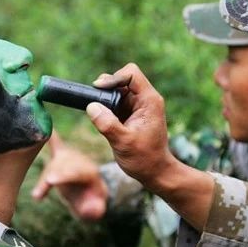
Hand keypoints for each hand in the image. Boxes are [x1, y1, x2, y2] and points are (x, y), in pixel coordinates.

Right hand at [31, 131, 107, 220]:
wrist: (92, 193)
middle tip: (46, 182)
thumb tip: (89, 211)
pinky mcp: (62, 156)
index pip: (78, 172)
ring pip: (54, 162)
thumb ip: (95, 209)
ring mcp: (71, 158)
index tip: (52, 180)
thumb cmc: (91, 202)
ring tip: (36, 196)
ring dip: (44, 176)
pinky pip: (55, 144)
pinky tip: (42, 131)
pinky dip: (49, 138)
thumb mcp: (96, 208)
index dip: (65, 175)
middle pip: (64, 165)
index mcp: (90, 173)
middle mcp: (80, 162)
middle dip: (54, 172)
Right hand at [86, 63, 177, 190]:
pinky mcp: (131, 113)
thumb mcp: (123, 143)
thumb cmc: (144, 159)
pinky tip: (104, 121)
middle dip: (107, 88)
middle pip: (123, 79)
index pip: (131, 74)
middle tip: (97, 105)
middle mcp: (145, 99)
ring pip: (117, 90)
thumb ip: (107, 124)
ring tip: (101, 116)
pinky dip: (106, 108)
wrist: (155, 172)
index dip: (113, 78)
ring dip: (106, 100)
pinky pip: (115, 102)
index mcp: (149, 101)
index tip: (99, 90)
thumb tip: (91, 106)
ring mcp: (138, 106)